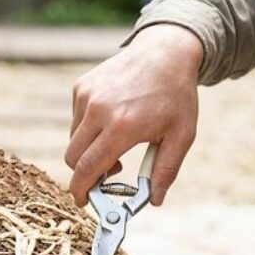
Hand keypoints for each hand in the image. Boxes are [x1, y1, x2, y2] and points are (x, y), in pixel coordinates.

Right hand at [66, 24, 202, 207]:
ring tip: (116, 145)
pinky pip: (76, 120)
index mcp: (122, 126)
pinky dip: (88, 129)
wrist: (166, 52)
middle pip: (73, 158)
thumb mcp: (182, 136)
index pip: (88, 168)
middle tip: (107, 176)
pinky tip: (112, 120)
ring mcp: (87, 96)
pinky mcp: (81, 87)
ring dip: (88, 151)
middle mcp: (99, 110)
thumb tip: (155, 201)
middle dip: (84, 174)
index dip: (81, 190)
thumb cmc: (176, 96)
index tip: (82, 202)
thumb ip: (166, 171)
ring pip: (73, 140)